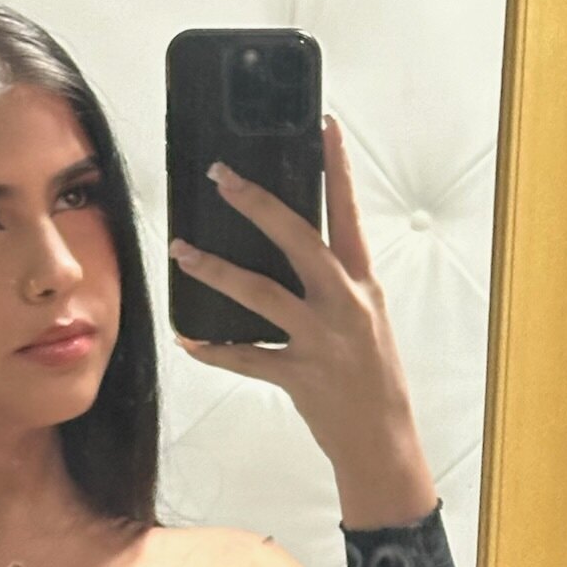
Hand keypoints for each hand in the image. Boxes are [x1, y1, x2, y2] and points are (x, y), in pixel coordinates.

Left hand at [168, 114, 421, 471]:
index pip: (349, 214)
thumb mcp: (367, 318)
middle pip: (297, 239)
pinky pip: (245, 358)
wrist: (383, 440)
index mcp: (363, 284)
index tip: (325, 125)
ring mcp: (321, 340)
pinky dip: (213, 349)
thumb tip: (298, 252)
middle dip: (257, 203)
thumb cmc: (374, 377)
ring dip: (215, 270)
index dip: (338, 168)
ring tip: (182, 251)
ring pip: (259, 294)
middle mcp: (344, 304)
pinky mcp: (299, 376)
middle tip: (222, 176)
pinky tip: (189, 339)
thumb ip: (337, 284)